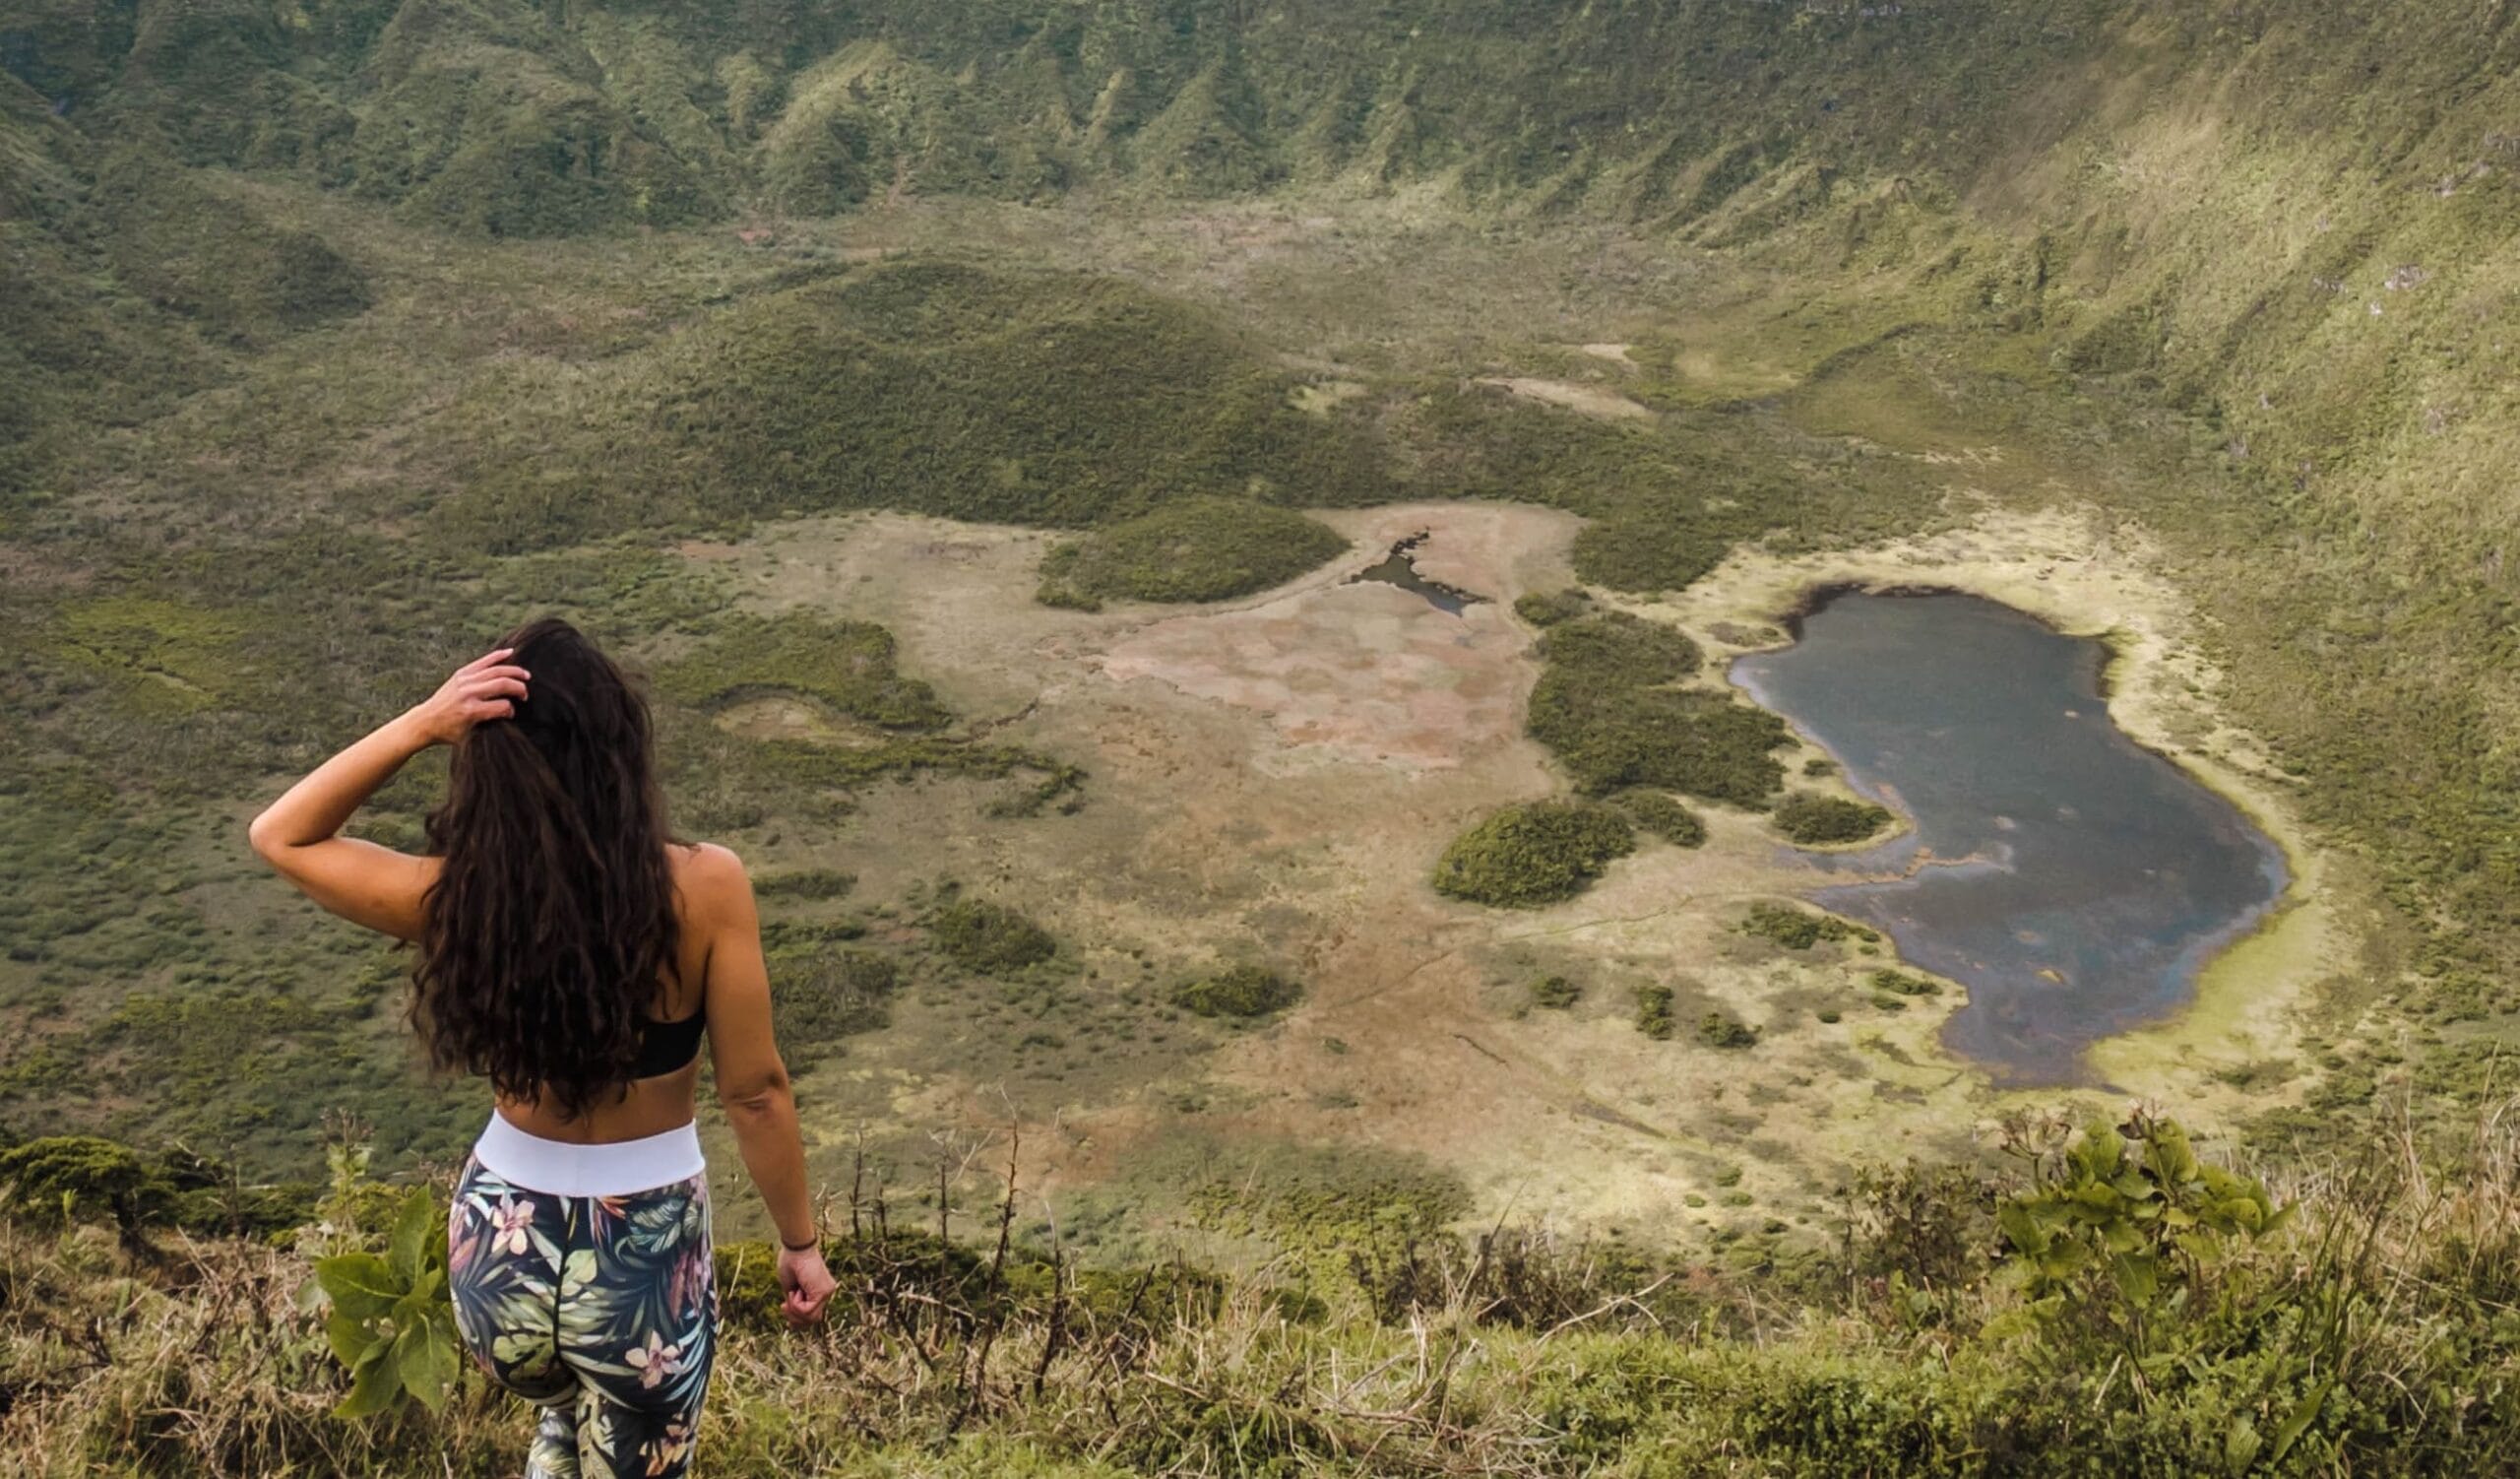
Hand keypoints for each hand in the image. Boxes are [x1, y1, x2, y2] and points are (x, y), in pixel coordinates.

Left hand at [405, 648, 530, 746]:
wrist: (425, 721)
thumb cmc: (448, 731)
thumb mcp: (470, 734)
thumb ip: (490, 723)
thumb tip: (510, 712)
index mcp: (471, 711)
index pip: (503, 706)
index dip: (511, 710)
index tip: (512, 714)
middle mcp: (468, 693)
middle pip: (502, 684)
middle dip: (519, 688)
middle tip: (525, 695)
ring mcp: (464, 681)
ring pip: (496, 670)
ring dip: (514, 671)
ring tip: (526, 675)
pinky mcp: (461, 673)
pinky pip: (483, 661)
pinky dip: (497, 656)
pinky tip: (510, 653)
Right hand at [776, 1242, 835, 1327]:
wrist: (796, 1246)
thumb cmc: (790, 1261)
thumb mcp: (790, 1287)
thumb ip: (794, 1303)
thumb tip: (793, 1321)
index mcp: (819, 1290)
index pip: (811, 1315)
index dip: (796, 1318)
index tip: (783, 1307)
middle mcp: (826, 1292)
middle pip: (812, 1320)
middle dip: (794, 1317)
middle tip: (783, 1305)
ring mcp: (827, 1292)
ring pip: (811, 1318)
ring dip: (795, 1310)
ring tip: (791, 1294)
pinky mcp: (824, 1292)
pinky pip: (808, 1311)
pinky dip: (796, 1304)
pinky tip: (796, 1290)